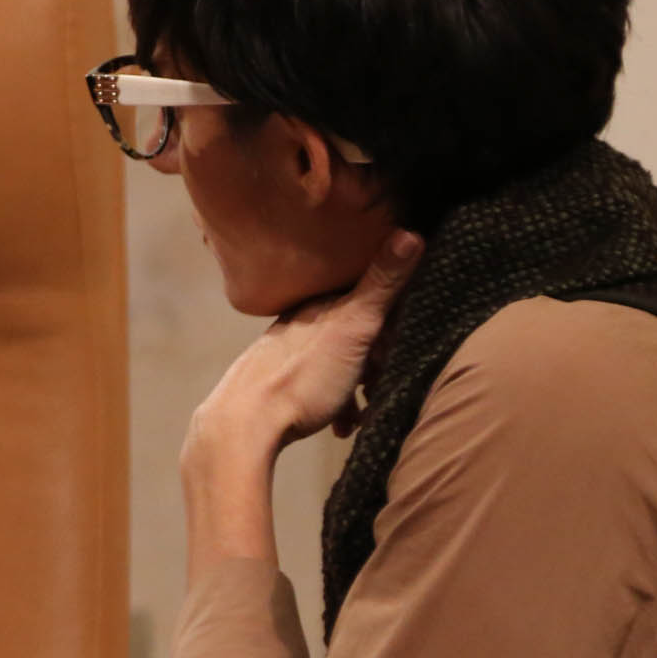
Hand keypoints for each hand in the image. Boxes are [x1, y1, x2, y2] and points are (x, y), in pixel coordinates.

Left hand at [192, 231, 425, 455]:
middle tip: (381, 382)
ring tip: (363, 410)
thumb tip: (410, 232)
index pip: (369, 297)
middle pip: (358, 334)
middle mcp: (303, 323)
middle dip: (378, 361)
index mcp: (319, 302)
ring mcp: (291, 355)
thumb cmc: (304, 374)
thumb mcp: (354, 325)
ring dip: (360, 389)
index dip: (393, 322)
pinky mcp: (284, 387)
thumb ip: (382, 283)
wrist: (246, 425)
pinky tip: (342, 426)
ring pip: (342, 366)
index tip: (398, 345)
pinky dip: (339, 407)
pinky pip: (322, 392)